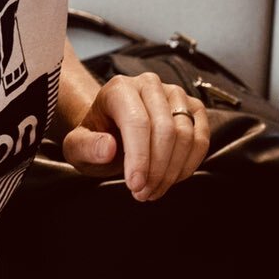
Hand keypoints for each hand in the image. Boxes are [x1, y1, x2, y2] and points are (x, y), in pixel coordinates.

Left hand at [61, 74, 209, 201]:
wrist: (112, 128)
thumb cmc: (96, 138)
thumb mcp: (77, 146)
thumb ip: (87, 147)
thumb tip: (109, 148)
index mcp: (120, 88)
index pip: (137, 122)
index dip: (140, 158)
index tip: (135, 186)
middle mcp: (150, 84)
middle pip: (166, 130)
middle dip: (157, 169)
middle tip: (142, 193)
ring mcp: (175, 94)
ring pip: (186, 136)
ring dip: (172, 171)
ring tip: (153, 190)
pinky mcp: (192, 108)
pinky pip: (201, 139)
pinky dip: (189, 164)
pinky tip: (171, 178)